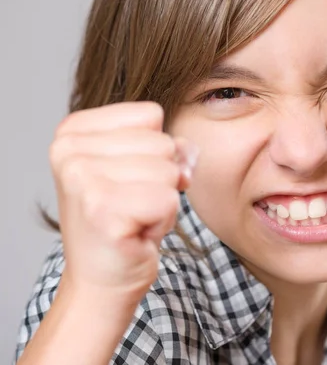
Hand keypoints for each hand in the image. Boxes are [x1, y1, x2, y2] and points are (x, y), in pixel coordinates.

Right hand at [50, 102, 197, 303]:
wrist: (101, 282)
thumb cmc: (123, 222)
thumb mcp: (144, 169)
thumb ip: (171, 147)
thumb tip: (188, 153)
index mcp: (72, 131)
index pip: (151, 114)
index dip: (155, 151)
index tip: (129, 181)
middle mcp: (69, 149)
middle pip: (163, 142)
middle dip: (161, 179)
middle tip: (132, 205)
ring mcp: (82, 178)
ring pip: (169, 171)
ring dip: (163, 201)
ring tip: (134, 218)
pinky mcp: (102, 209)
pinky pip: (169, 199)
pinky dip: (163, 221)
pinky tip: (137, 234)